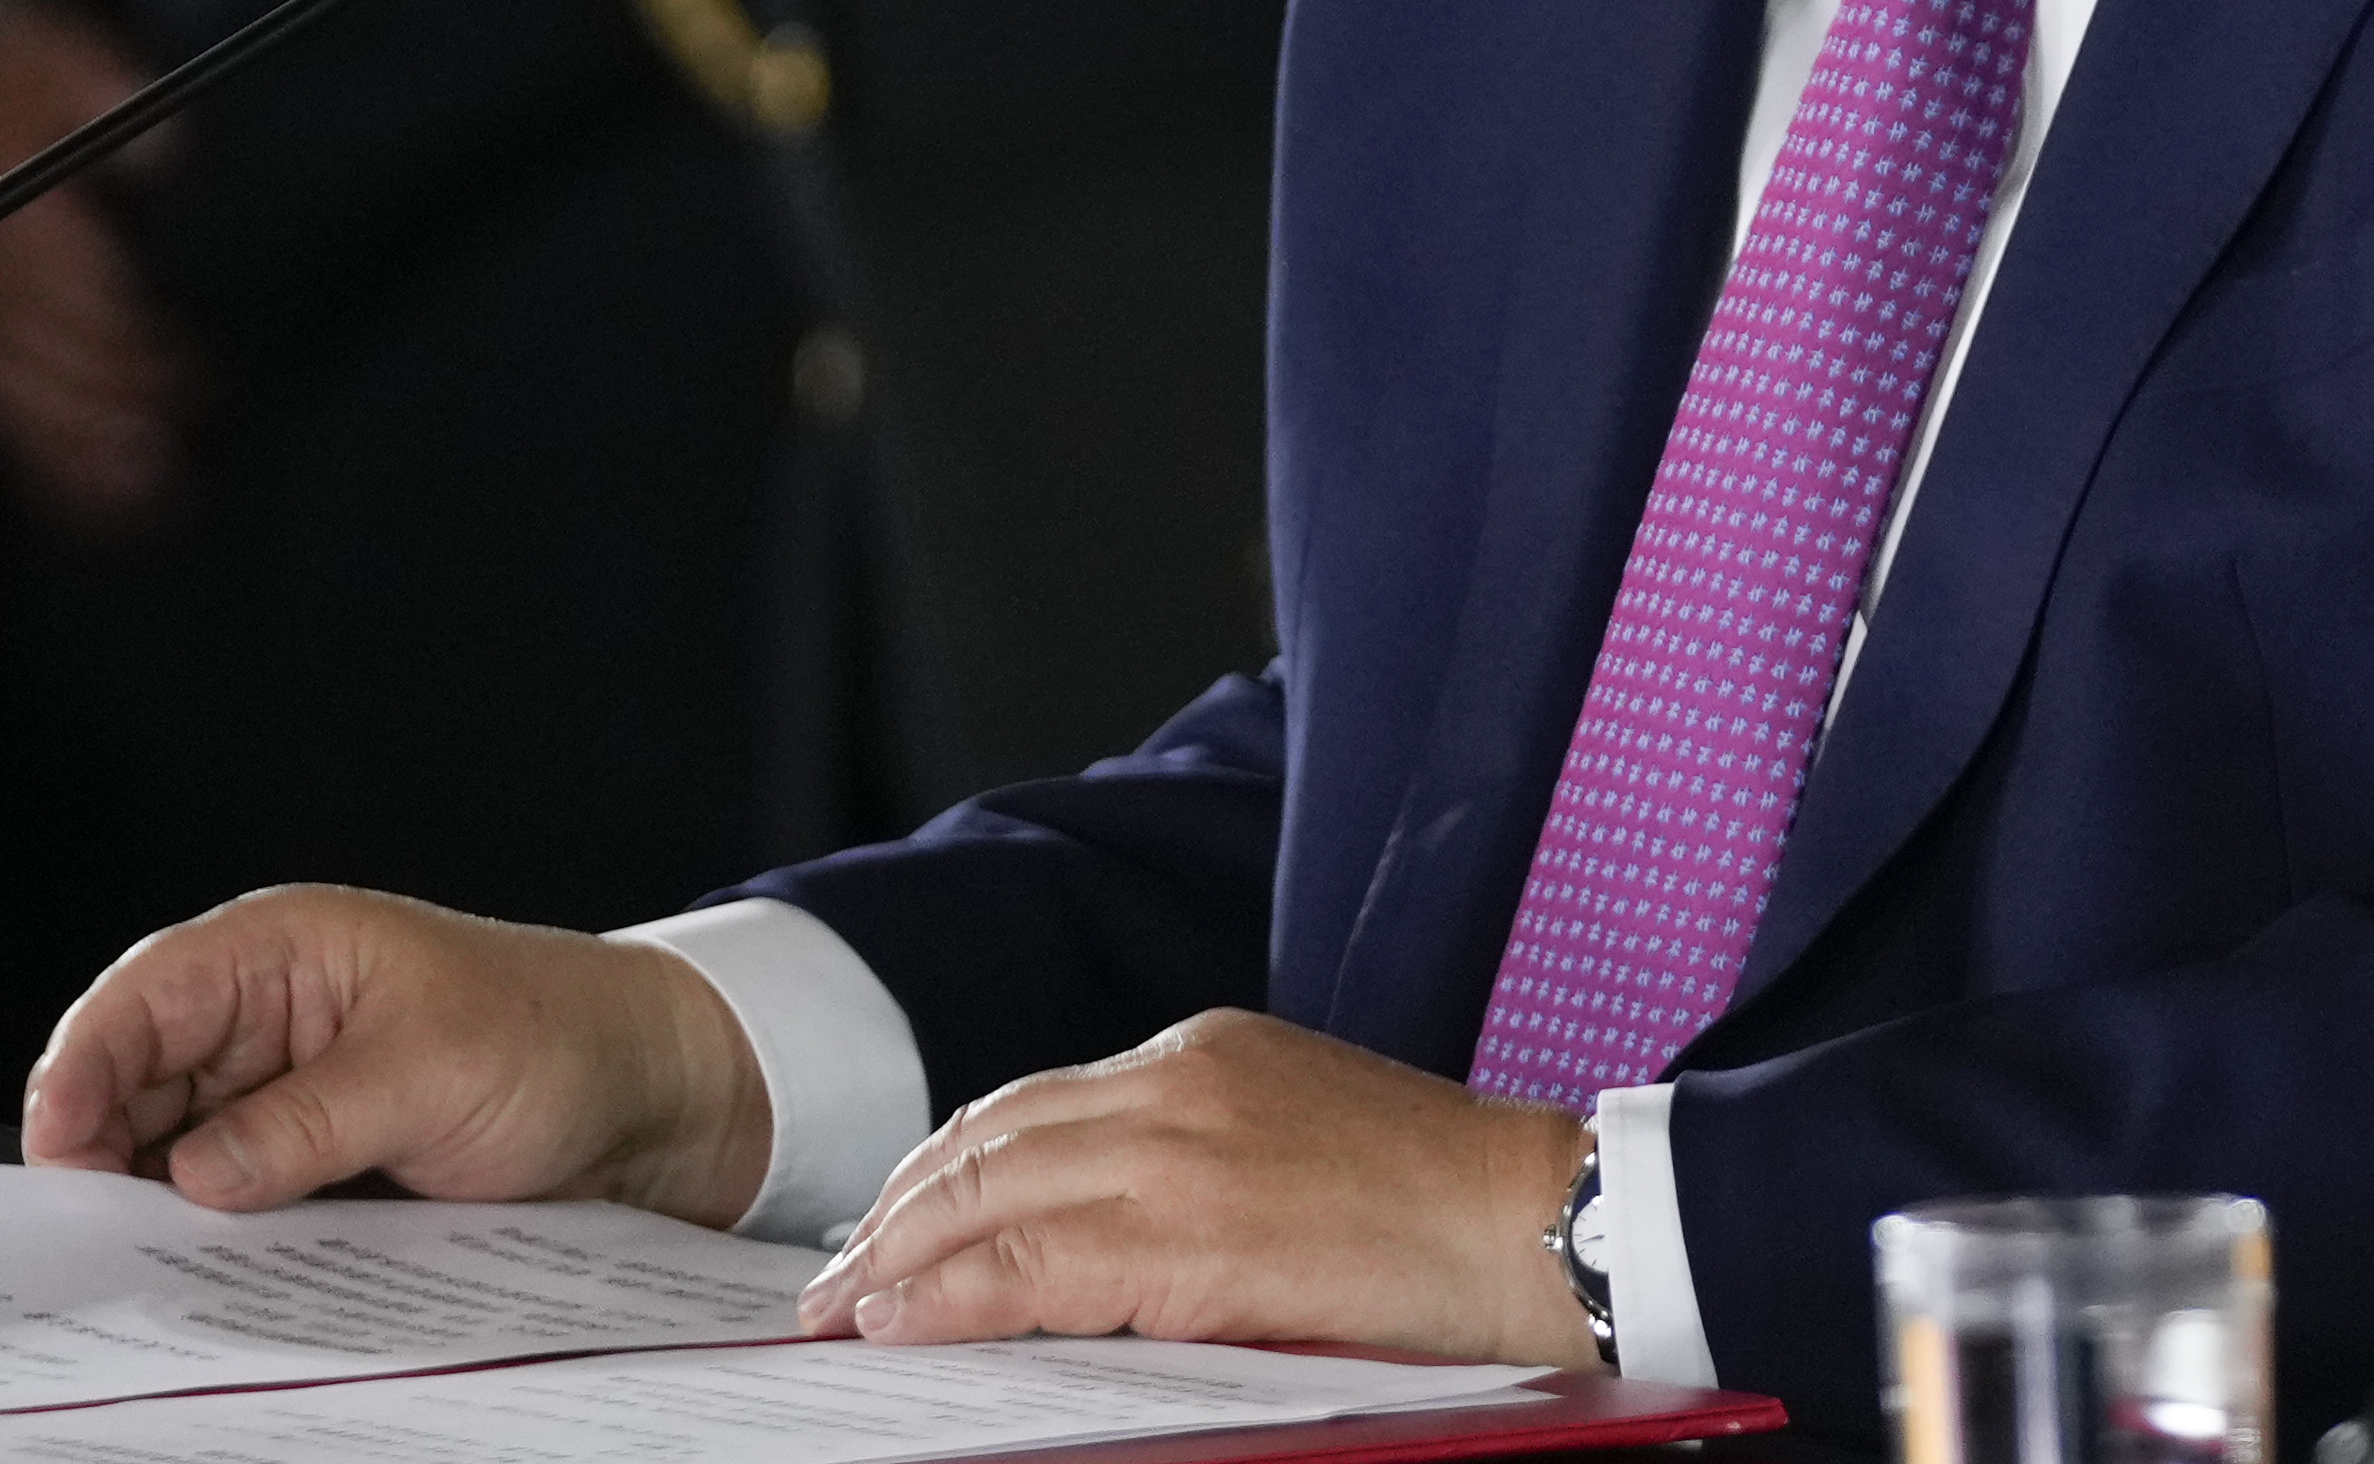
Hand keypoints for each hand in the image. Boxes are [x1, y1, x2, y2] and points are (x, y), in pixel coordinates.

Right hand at [0, 1, 189, 524]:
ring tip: (155, 484)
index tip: (175, 361)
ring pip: (9, 396)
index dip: (111, 327)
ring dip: (79, 448)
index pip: (47, 279)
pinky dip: (52, 469)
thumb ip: (107, 98)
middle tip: (181, 428)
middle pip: (30, 347)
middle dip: (105, 394)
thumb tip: (162, 151)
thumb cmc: (18, 82)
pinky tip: (117, 504)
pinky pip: (0, 418)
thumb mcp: (60, 59)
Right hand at [24, 884, 772, 1230]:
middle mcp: (269, 1017)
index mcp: (284, 952)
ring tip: (142, 1269)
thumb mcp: (427, 1074)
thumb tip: (190, 1176)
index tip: (57, 1152)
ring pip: (174, 1152)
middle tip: (90, 1240)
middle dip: (106, 1154)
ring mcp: (287, 1091)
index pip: (143, 1000)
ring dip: (157, 1206)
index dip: (83, 1069)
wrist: (651, 1093)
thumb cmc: (558, 1037)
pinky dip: (213, 1234)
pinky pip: (233, 1197)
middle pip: (136, 1083)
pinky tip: (205, 1276)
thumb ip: (302, 1124)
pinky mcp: (312, 1157)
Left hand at [797, 1012, 1598, 1369]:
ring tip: (844, 1310)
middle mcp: (1179, 1081)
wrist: (1538, 1222)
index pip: (1035, 1105)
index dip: (949, 1167)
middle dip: (898, 1210)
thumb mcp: (1302, 1145)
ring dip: (899, 1257)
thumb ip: (1200, 1168)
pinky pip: (1031, 1263)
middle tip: (835, 1278)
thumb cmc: (1446, 1207)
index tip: (896, 1220)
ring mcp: (1180, 1152)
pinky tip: (903, 1322)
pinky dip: (950, 1294)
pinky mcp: (1191, 1235)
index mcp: (1208, 1052)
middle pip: (990, 1139)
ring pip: (989, 1194)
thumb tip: (1102, 1245)